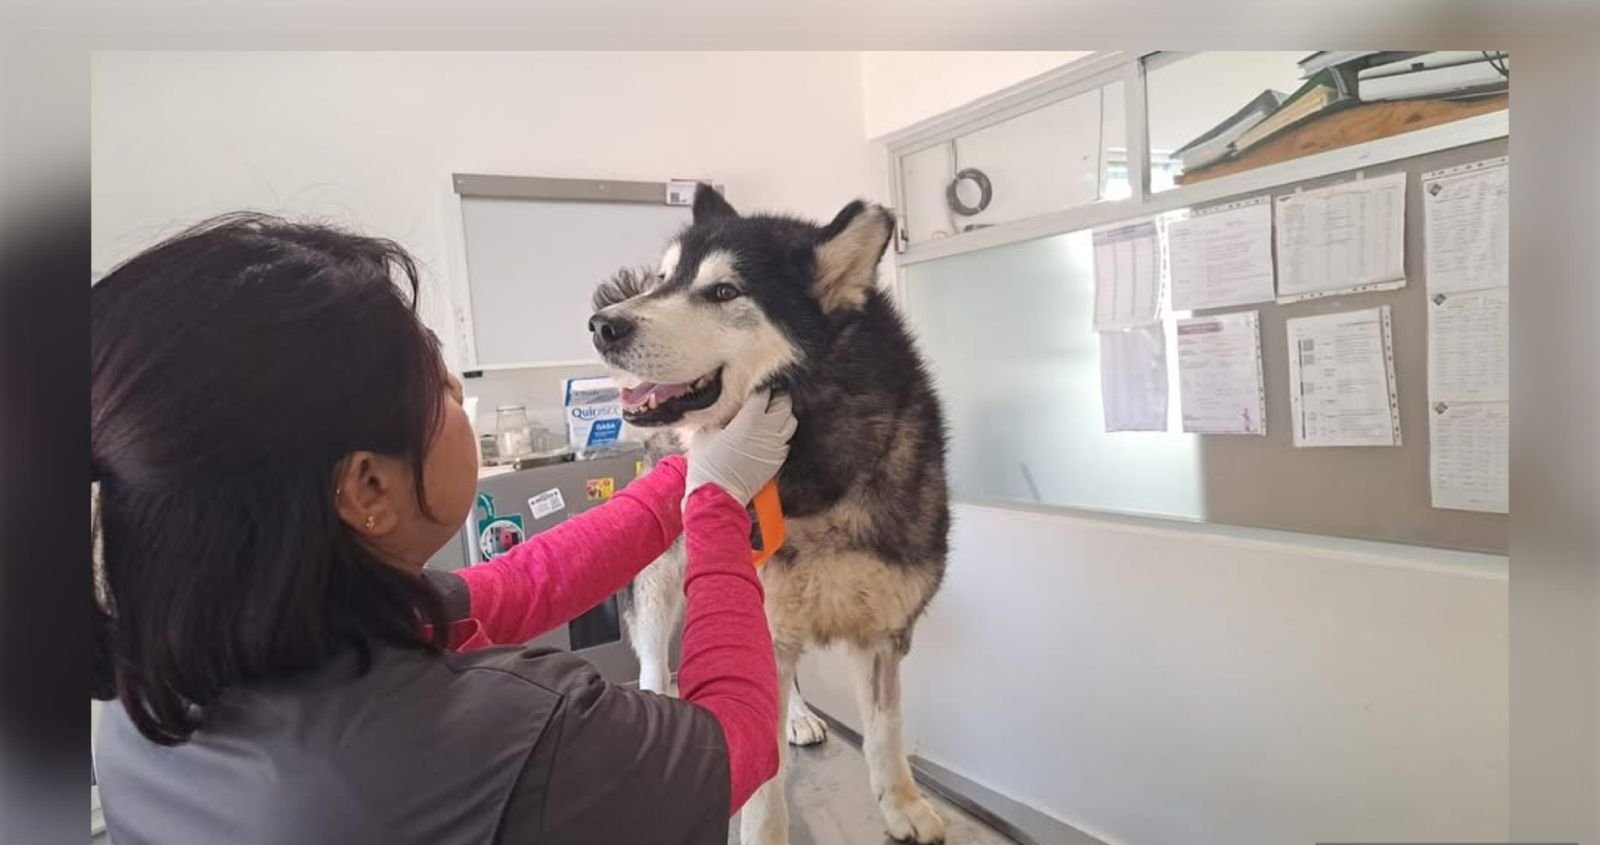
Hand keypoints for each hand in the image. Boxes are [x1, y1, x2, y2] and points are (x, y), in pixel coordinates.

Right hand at [686, 390, 796, 505]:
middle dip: (776, 397)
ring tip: (770, 414)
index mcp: (749, 421)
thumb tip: (726, 410)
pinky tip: (768, 434)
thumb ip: (719, 417)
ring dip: (782, 415)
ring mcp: (775, 447)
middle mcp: (767, 432)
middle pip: (784, 404)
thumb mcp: (705, 433)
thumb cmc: (708, 465)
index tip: (754, 387)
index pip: (763, 394)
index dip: (759, 388)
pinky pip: (786, 440)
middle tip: (766, 396)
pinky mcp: (777, 461)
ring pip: (790, 422)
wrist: (717, 496)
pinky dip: (780, 433)